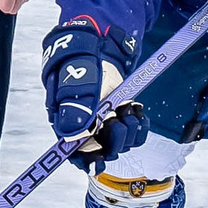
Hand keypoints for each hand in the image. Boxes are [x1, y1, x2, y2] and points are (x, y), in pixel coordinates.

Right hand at [40, 19, 144, 170]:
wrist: (99, 46)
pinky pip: (136, 134)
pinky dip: (140, 125)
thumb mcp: (76, 78)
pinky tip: (136, 111)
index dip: (86, 161)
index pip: (73, 153)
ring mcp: (105, 124)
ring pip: (122, 144)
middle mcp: (86, 128)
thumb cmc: (80, 60)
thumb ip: (75, 103)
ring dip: (129, 129)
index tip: (99, 161)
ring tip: (126, 108)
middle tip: (117, 119)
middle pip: (103, 151)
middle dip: (115, 139)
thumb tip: (74, 134)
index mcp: (66, 122)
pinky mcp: (121, 118)